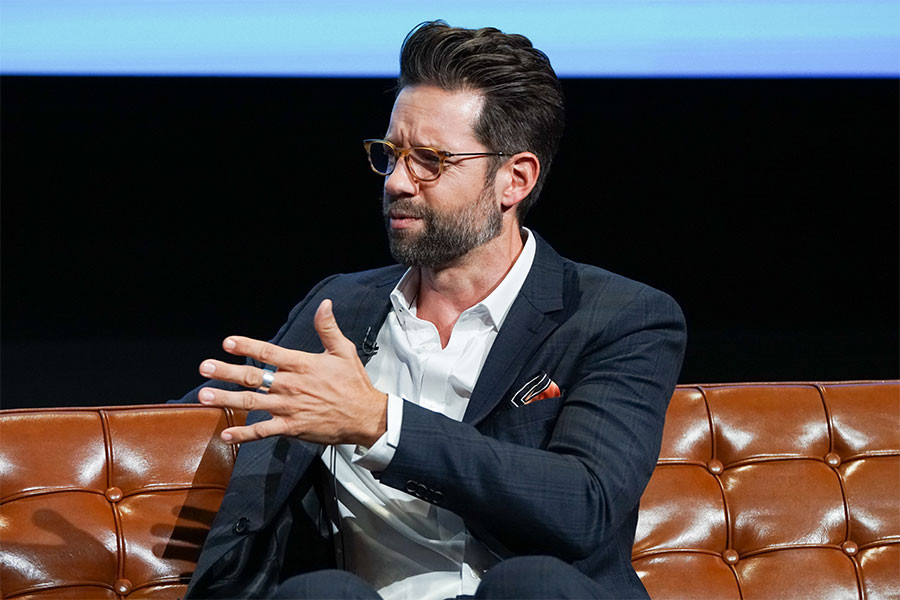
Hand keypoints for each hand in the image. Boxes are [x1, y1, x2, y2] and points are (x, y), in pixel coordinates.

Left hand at [196, 299, 386, 446]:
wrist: (364, 416)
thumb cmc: (353, 384)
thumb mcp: (343, 351)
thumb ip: (328, 328)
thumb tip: (324, 305)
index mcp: (302, 365)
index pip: (269, 352)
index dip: (247, 347)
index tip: (228, 343)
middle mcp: (291, 385)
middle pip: (253, 377)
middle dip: (226, 371)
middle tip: (205, 368)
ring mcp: (289, 408)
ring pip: (252, 402)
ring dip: (226, 399)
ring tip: (204, 395)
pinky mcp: (291, 427)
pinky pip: (263, 431)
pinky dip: (245, 434)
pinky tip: (227, 434)